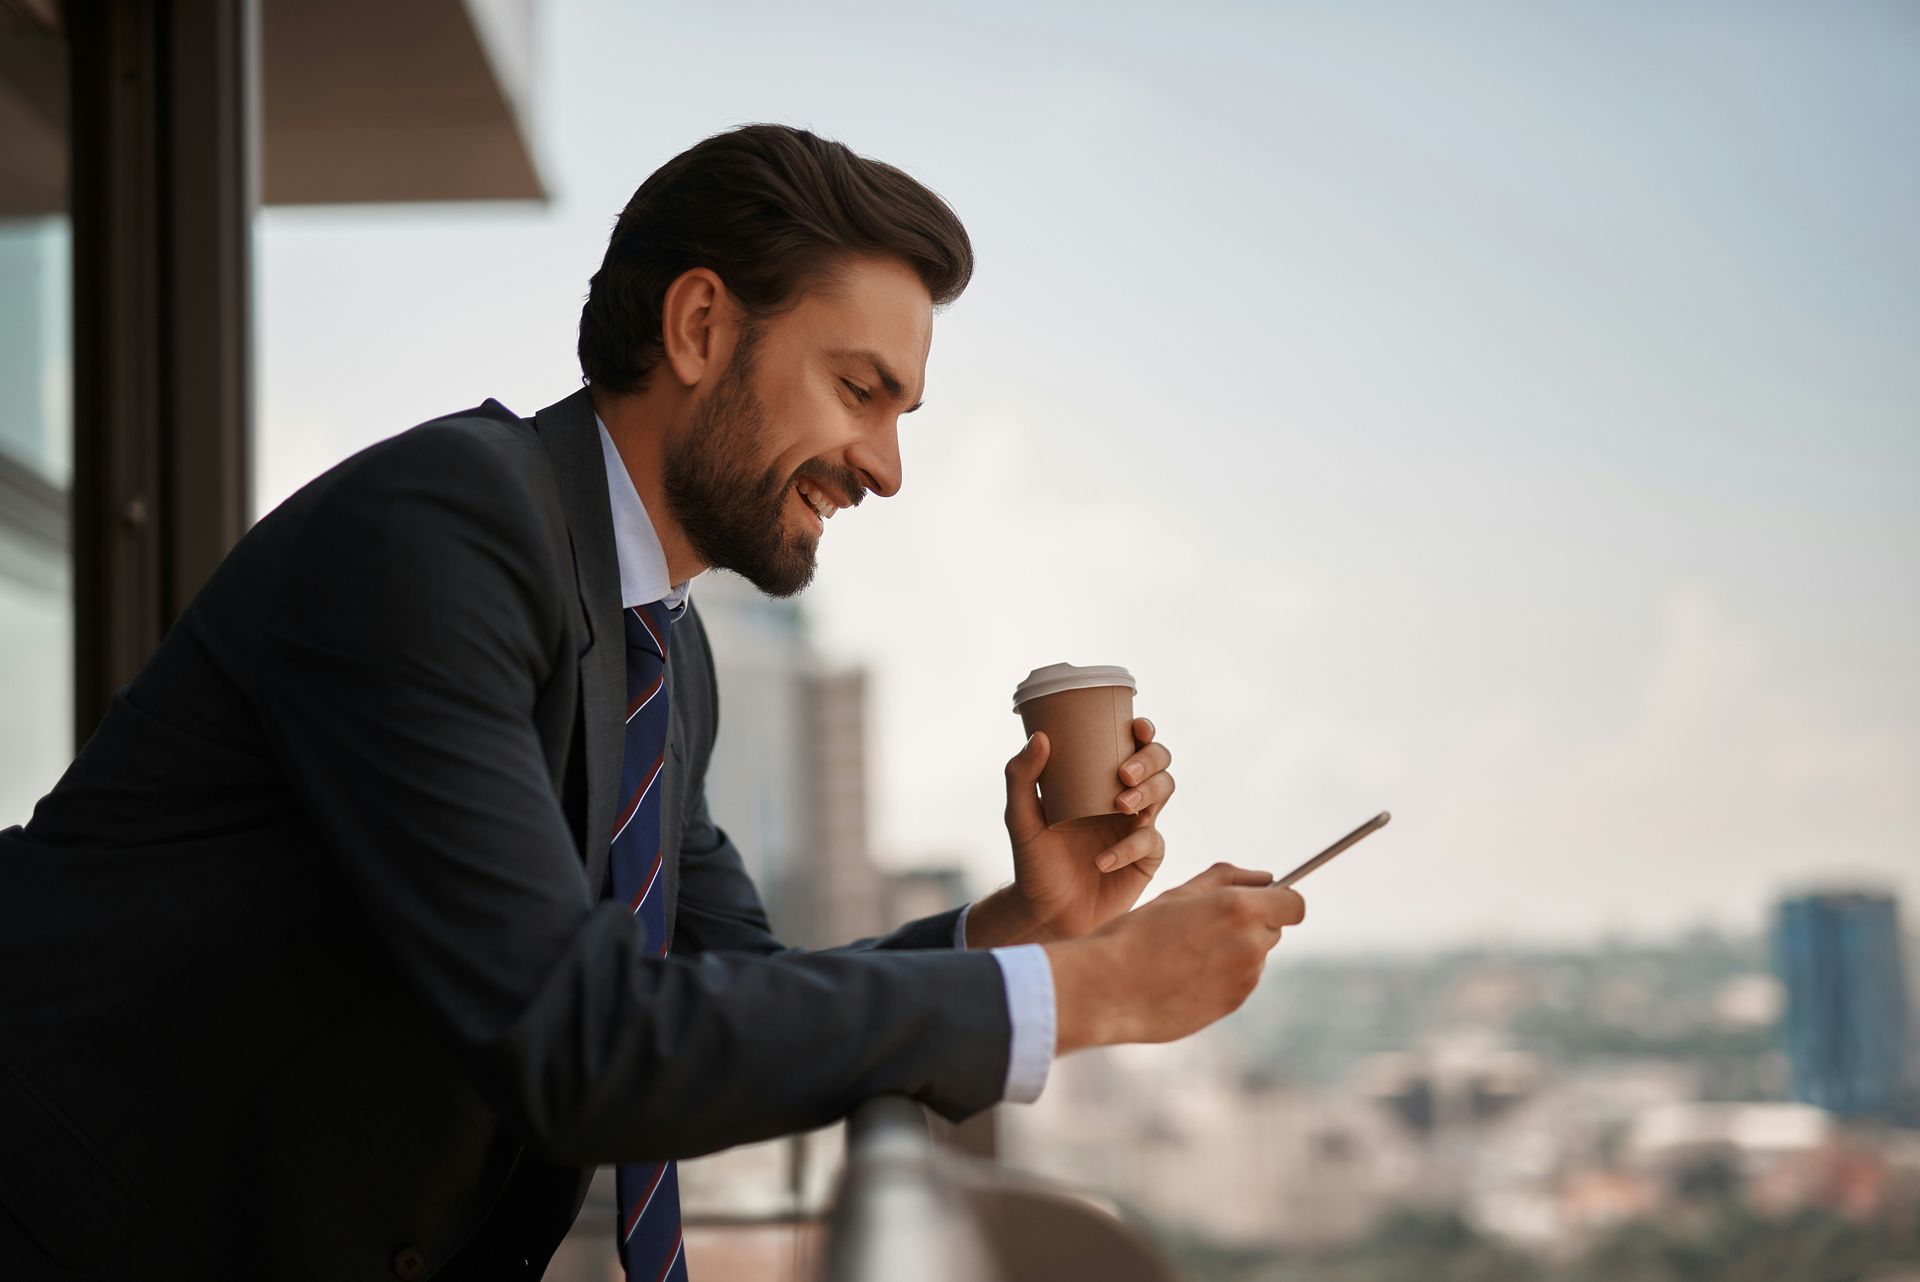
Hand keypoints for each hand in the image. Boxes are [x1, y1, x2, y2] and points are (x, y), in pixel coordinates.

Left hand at [989, 717, 1174, 942]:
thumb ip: (1020, 778)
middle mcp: (1125, 798)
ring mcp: (1139, 827)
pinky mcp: (1146, 859)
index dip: (1143, 731)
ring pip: (1165, 792)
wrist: (1046, 912)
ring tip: (1120, 805)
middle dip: (1150, 760)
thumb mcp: (1020, 818)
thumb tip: (1040, 737)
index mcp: (1099, 780)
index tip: (1136, 727)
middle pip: (1159, 764)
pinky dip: (1128, 848)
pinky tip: (1102, 859)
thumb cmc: (1035, 861)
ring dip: (1148, 792)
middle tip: (1123, 774)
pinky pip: (1151, 842)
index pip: (1131, 745)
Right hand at [1045, 862, 1306, 1051]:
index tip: (1260, 901)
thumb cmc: (1137, 933)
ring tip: (1185, 953)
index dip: (1279, 901)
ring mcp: (1244, 981)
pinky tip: (1183, 976)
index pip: (1294, 905)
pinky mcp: (1232, 1006)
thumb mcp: (1179, 895)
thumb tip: (1266, 877)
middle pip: (1273, 930)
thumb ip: (1226, 879)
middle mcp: (1250, 946)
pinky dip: (1220, 977)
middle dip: (1251, 924)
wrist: (1108, 988)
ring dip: (1233, 951)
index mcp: (1239, 909)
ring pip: (1254, 957)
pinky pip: (1238, 983)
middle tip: (1204, 924)